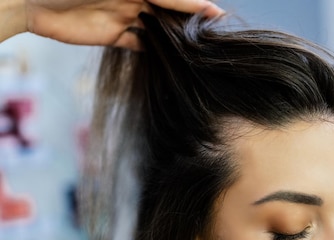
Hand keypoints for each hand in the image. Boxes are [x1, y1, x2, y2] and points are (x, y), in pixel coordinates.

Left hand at [1, 0, 223, 47]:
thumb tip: (190, 0)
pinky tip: (171, 59)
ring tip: (198, 49)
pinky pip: (140, 43)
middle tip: (213, 35)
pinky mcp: (113, 36)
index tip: (218, 14)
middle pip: (169, 11)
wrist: (33, 0)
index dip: (196, 4)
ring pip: (158, 28)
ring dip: (175, 38)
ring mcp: (125, 17)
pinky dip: (155, 50)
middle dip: (189, 21)